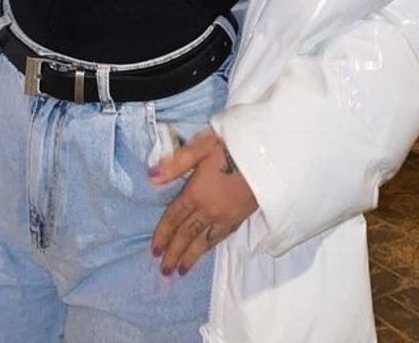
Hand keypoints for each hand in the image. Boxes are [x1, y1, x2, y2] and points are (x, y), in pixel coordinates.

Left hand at [149, 128, 257, 275]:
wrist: (267, 159)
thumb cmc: (232, 147)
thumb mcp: (202, 146)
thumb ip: (176, 162)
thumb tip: (151, 176)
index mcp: (196, 192)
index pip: (175, 217)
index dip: (163, 233)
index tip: (154, 251)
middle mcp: (208, 210)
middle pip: (187, 234)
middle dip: (174, 253)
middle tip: (164, 271)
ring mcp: (224, 217)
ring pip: (203, 241)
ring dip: (190, 257)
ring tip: (180, 271)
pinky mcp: (239, 218)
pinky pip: (218, 238)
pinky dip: (208, 249)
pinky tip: (204, 252)